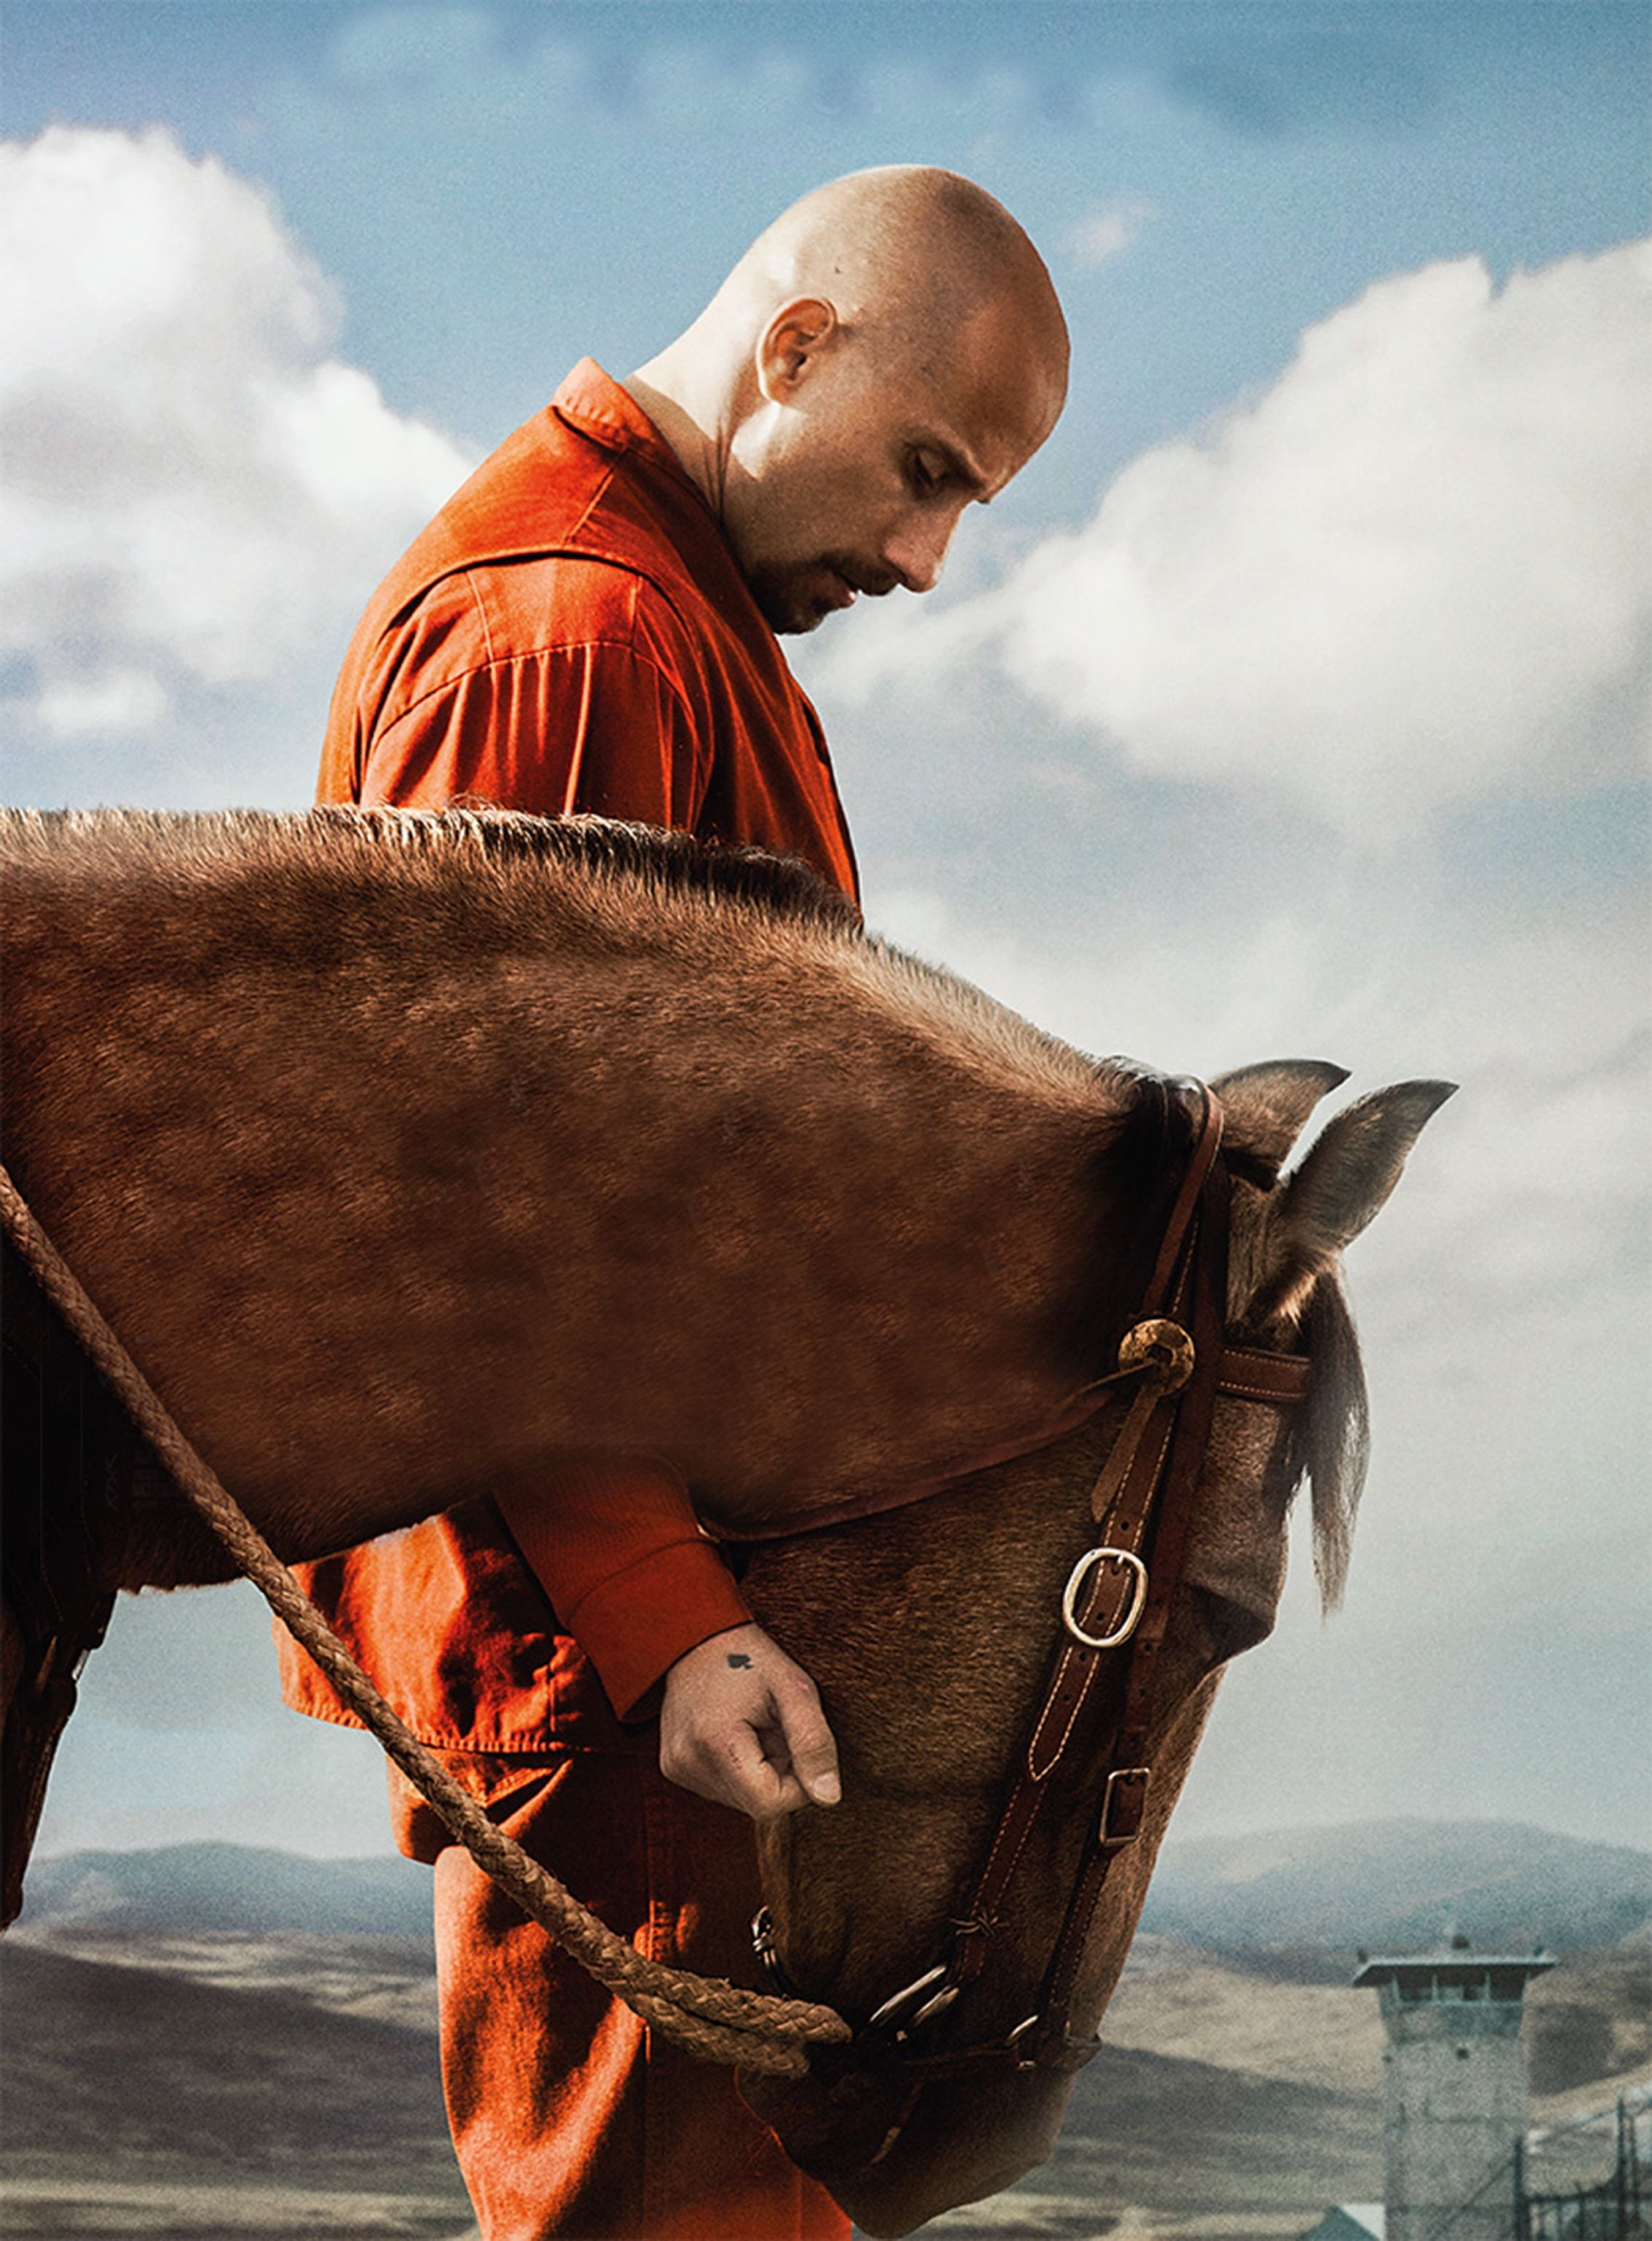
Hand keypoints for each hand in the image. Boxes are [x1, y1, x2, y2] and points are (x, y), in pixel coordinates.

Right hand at [658, 1623, 840, 1821]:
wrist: (697, 1636)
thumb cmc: (752, 1657)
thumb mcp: (794, 1688)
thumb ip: (814, 1742)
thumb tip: (829, 1797)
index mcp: (715, 1743)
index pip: (771, 1804)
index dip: (798, 1782)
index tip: (796, 1742)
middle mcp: (687, 1764)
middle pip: (756, 1804)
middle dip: (779, 1773)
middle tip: (775, 1727)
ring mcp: (677, 1769)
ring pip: (741, 1800)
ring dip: (760, 1772)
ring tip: (754, 1727)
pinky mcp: (674, 1768)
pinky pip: (722, 1788)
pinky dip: (739, 1769)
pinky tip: (736, 1733)